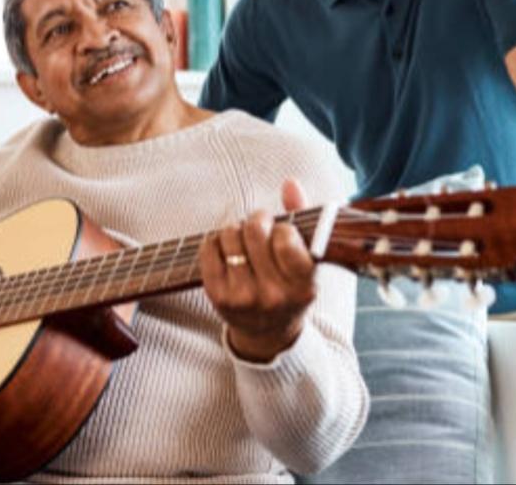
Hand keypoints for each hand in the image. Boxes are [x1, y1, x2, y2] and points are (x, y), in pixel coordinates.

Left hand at [200, 179, 316, 362]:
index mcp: (303, 285)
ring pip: (230, 235)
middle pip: (254, 230)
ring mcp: (244, 298)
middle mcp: (274, 295)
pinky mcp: (217, 296)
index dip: (281, 228)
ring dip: (235, 230)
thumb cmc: (290, 285)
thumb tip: (290, 183)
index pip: (285, 238)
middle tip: (259, 227)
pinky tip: (227, 251)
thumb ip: (304, 218)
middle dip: (257, 221)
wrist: (268, 332)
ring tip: (243, 241)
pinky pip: (209, 247)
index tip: (282, 233)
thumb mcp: (307, 259)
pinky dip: (216, 241)